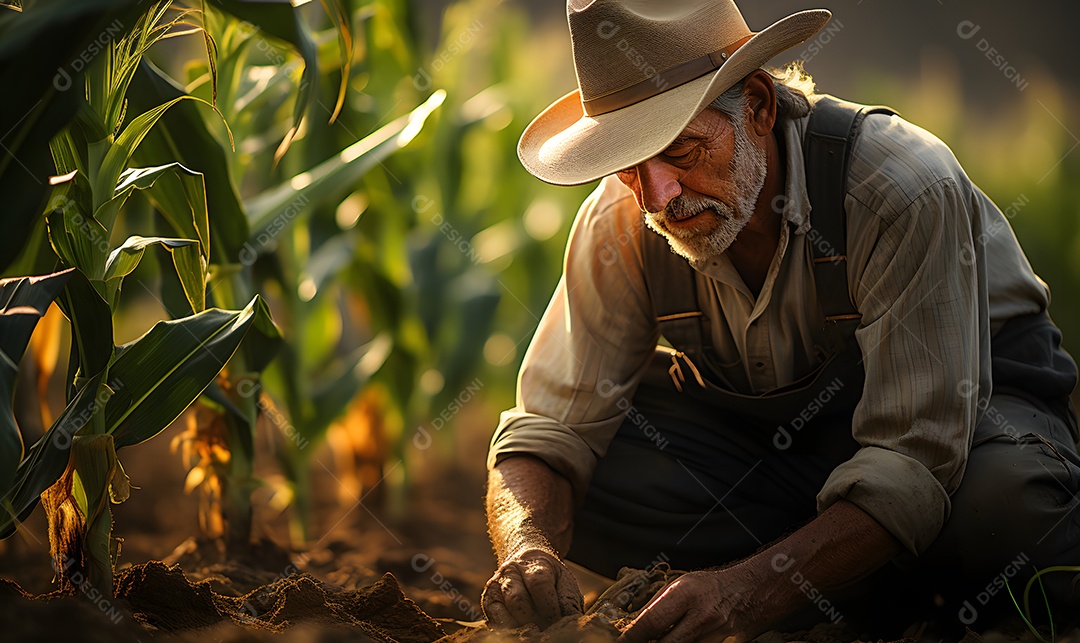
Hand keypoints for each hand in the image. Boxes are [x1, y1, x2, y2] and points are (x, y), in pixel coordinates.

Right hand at [481, 548, 583, 628]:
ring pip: (504, 611)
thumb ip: (568, 600)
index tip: (558, 623)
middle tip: (547, 632)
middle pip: (518, 599)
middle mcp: (510, 571)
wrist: (526, 562)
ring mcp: (496, 585)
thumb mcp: (564, 581)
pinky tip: (522, 631)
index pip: (539, 584)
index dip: (549, 608)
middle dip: (535, 621)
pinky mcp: (488, 600)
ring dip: (521, 627)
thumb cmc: (550, 577)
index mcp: (533, 563)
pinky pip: (495, 619)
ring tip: (536, 633)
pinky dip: (509, 629)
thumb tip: (570, 621)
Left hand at [617, 569, 766, 642]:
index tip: (620, 641)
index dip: (632, 636)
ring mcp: (713, 635)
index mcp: (687, 594)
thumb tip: (632, 624)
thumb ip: (657, 605)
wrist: (749, 593)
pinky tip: (674, 640)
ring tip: (654, 639)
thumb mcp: (681, 585)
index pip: (652, 622)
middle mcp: (702, 616)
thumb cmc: (710, 587)